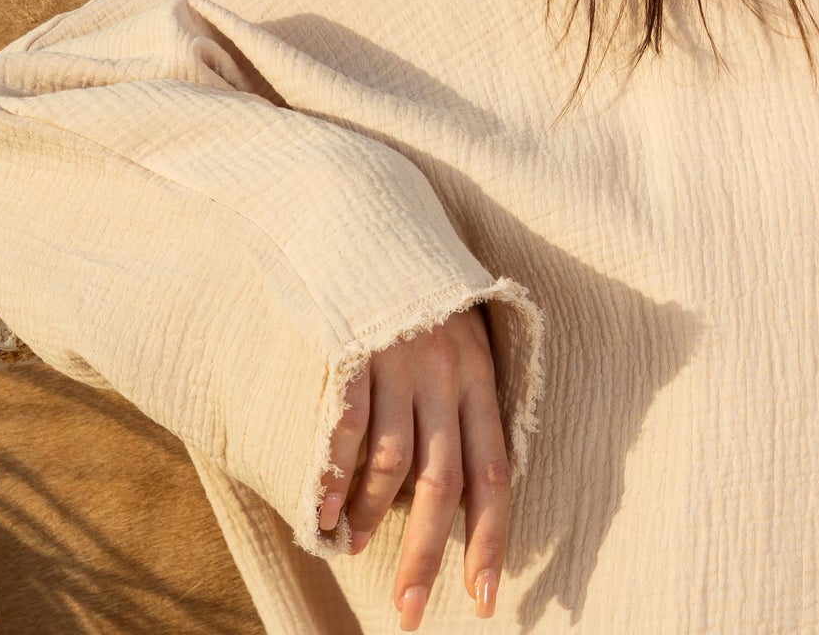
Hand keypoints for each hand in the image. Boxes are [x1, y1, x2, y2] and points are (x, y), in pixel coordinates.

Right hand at [316, 305, 508, 627]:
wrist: (377, 223)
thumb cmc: (420, 299)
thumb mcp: (460, 344)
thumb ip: (458, 407)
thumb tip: (452, 494)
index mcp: (478, 377)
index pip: (495, 473)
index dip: (492, 538)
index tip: (486, 599)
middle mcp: (445, 374)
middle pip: (444, 481)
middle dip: (429, 555)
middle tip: (411, 613)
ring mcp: (399, 362)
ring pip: (393, 462)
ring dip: (372, 516)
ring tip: (354, 545)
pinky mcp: (354, 350)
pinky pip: (347, 427)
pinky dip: (334, 478)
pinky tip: (323, 515)